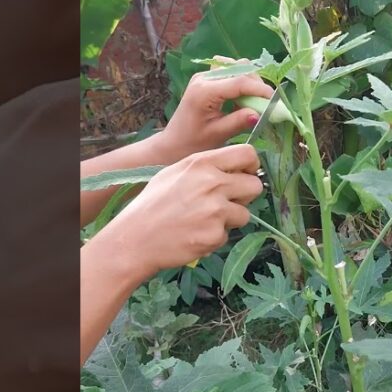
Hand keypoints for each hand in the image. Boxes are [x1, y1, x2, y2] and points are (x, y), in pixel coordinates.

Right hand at [90, 144, 263, 275]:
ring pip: (245, 213)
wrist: (136, 238)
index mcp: (202, 163)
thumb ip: (206, 167)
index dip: (251, 166)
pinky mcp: (215, 235)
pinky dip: (215, 237)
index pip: (247, 153)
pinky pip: (228, 235)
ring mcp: (216, 210)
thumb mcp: (175, 172)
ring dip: (231, 219)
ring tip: (204, 220)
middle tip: (227, 202)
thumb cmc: (152, 204)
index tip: (244, 175)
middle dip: (245, 195)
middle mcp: (212, 183)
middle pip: (255, 185)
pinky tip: (195, 234)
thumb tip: (235, 167)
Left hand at [153, 58, 273, 160]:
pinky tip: (243, 99)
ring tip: (253, 101)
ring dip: (249, 81)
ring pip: (237, 67)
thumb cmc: (193, 143)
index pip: (240, 82)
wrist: (173, 144)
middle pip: (240, 68)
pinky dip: (241, 82)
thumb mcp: (218, 134)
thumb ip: (239, 121)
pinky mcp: (207, 79)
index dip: (260, 90)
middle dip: (256, 84)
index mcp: (205, 90)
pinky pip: (230, 72)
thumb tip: (261, 112)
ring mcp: (205, 76)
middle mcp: (204, 77)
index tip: (275, 102)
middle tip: (264, 104)